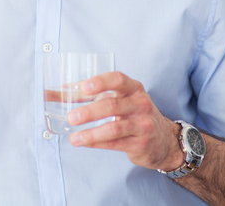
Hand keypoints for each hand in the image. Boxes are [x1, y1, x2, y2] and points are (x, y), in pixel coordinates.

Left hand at [67, 71, 185, 171]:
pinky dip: (97, 143)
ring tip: (73, 138)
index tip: (83, 87)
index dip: (100, 82)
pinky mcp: (141, 144)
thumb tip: (61, 90)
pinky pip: (116, 144)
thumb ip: (92, 94)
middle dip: (90, 112)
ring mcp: (143, 125)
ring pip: (115, 128)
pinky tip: (83, 143)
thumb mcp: (121, 99)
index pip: (118, 80)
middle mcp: (141, 104)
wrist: (164, 140)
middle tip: (71, 118)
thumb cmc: (135, 114)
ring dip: (91, 133)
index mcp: (134, 88)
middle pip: (113, 105)